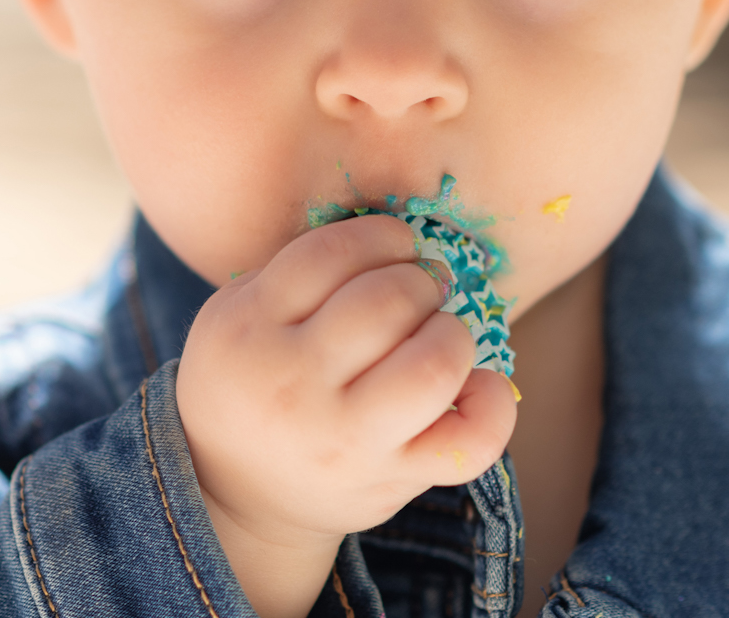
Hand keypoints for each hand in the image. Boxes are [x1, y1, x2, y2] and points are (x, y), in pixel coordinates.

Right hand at [177, 215, 517, 617]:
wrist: (236, 492)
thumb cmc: (250, 381)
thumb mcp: (236, 313)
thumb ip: (296, 270)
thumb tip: (392, 236)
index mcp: (250, 327)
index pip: (330, 254)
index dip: (380, 236)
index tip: (397, 245)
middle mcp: (294, 384)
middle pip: (386, 302)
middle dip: (420, 280)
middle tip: (422, 289)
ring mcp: (346, 439)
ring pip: (432, 366)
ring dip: (451, 334)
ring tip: (440, 335)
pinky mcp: (391, 480)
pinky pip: (469, 442)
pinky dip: (493, 406)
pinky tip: (479, 385)